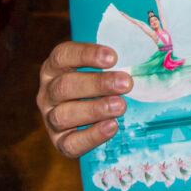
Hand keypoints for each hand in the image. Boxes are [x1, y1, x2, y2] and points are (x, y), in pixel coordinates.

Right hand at [36, 41, 132, 158]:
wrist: (90, 114)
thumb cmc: (99, 83)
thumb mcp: (101, 66)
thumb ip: (113, 59)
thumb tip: (143, 47)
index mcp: (54, 68)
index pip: (62, 55)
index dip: (86, 55)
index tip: (113, 57)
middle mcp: (47, 92)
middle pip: (64, 86)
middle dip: (97, 84)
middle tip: (126, 83)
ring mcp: (50, 118)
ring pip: (63, 115)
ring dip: (95, 110)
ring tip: (121, 106)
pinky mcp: (59, 142)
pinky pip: (70, 143)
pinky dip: (91, 136)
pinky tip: (112, 126)